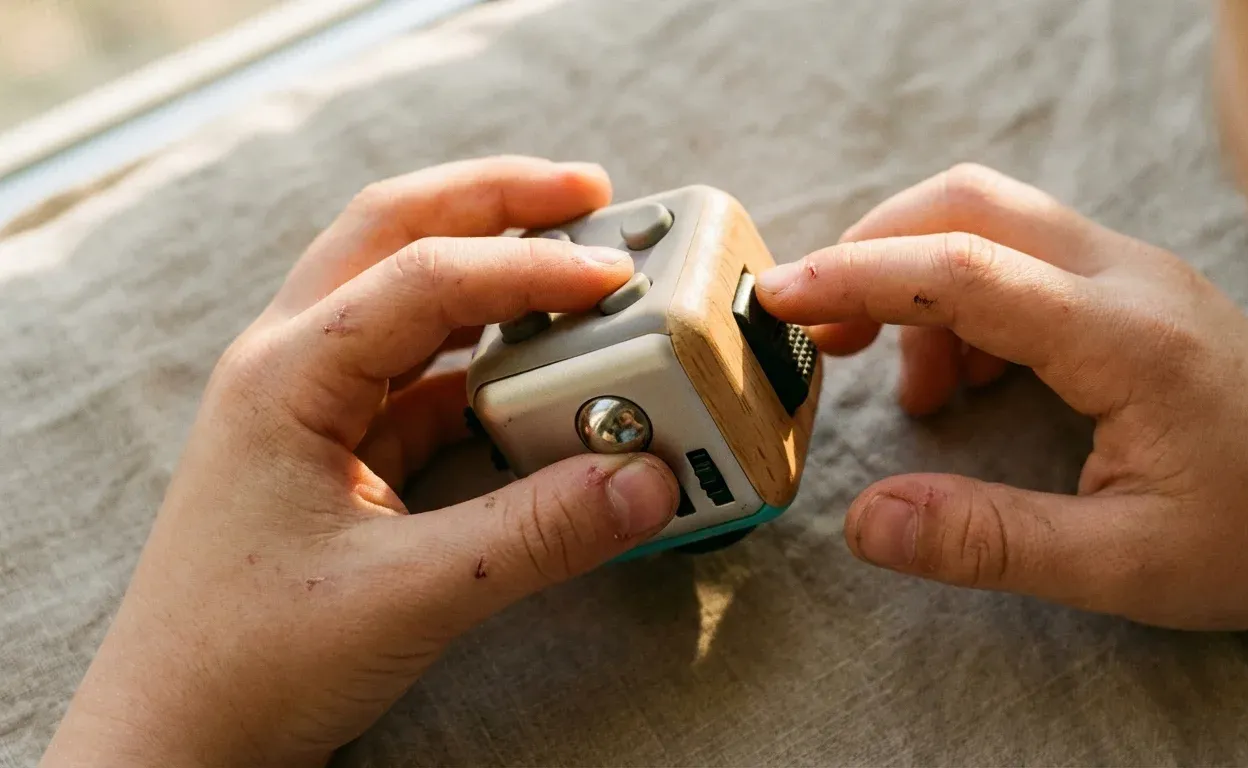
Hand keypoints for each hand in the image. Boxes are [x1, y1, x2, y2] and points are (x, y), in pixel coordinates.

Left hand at [42, 157, 679, 767]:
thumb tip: (648, 479)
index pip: (426, 279)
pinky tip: (536, 361)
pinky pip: (417, 364)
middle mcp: (289, 363)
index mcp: (286, 375)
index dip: (531, 269)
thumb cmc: (251, 662)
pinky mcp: (335, 443)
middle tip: (589, 191)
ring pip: (399, 286)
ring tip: (569, 254)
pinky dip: (482, 345)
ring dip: (484, 260)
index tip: (620, 277)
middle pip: (392, 229)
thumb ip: (537, 534)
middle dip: (492, 199)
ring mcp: (308, 399)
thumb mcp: (408, 595)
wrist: (178, 734)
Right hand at [756, 163, 1247, 632]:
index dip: (856, 275)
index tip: (776, 299)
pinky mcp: (1130, 289)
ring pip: (994, 220)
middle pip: (972, 203)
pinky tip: (962, 381)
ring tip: (905, 389)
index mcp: (1126, 338)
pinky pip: (1022, 256)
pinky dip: (961, 302)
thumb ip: (990, 541)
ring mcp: (1133, 274)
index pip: (964, 269)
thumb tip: (866, 522)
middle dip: (873, 250)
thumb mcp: (1123, 565)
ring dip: (917, 280)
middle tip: (818, 328)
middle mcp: (1129, 279)